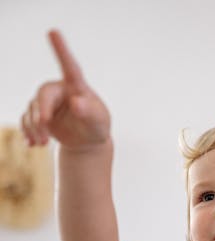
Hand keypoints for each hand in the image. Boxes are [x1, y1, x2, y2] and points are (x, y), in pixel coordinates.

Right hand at [21, 30, 109, 149]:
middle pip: (42, 95)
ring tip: (44, 143)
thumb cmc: (97, 126)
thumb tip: (77, 103)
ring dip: (35, 128)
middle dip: (41, 112)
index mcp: (77, 87)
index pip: (69, 66)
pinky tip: (33, 145)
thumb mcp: (98, 123)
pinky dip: (28, 133)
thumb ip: (90, 113)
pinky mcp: (37, 114)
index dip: (61, 49)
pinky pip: (25, 121)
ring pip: (32, 111)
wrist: (87, 139)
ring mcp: (46, 102)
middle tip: (45, 128)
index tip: (53, 31)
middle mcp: (59, 90)